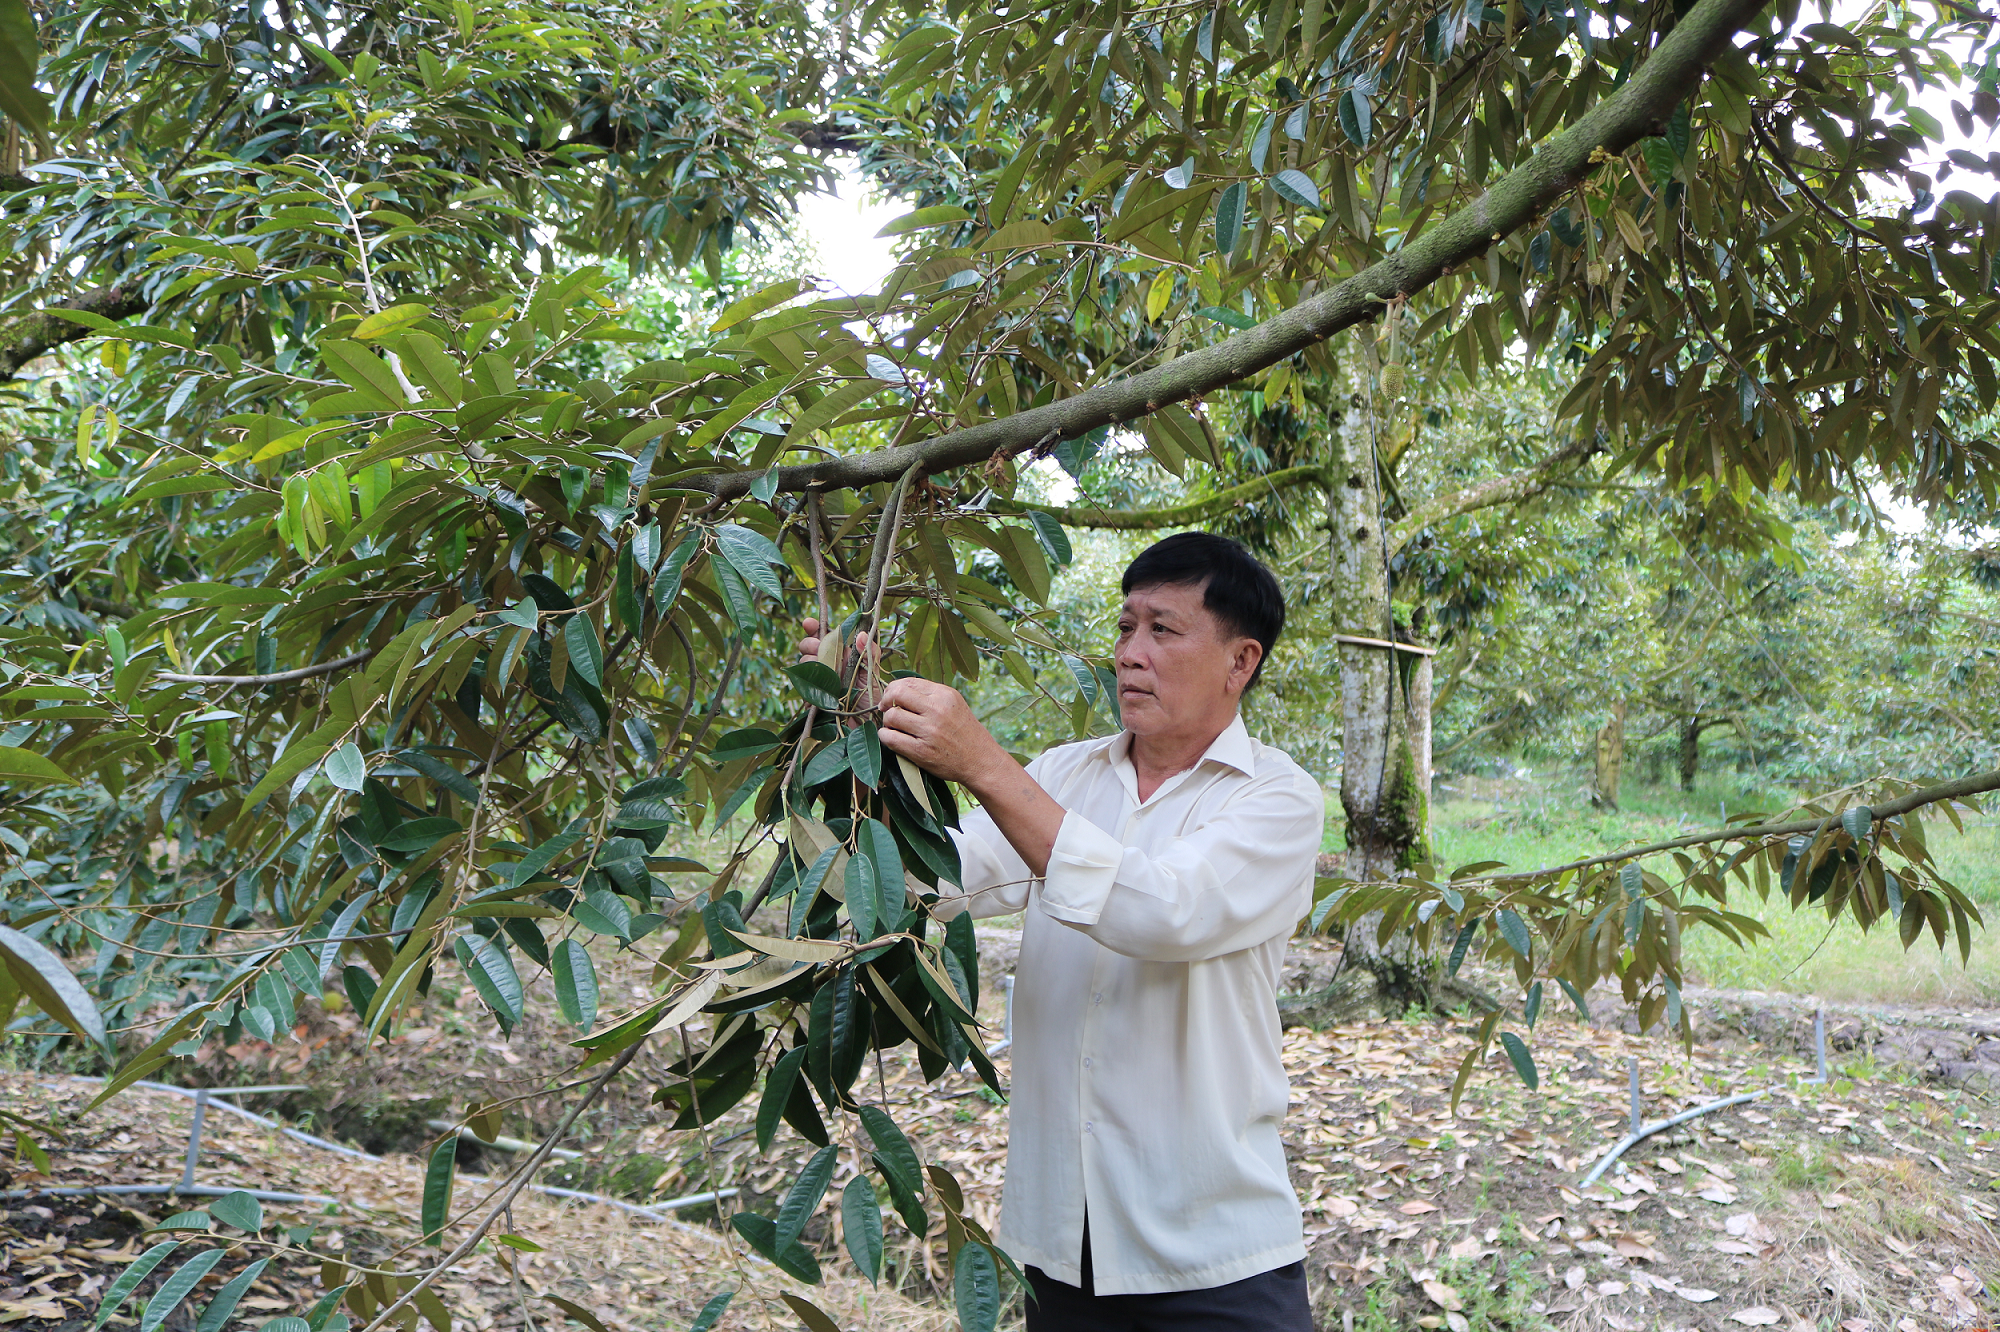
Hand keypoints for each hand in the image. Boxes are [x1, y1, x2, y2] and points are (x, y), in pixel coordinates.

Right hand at [798, 617, 878, 705]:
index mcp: (843, 654)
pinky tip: (814, 693)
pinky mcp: (817, 698)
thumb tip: (860, 634)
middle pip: (809, 648)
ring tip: (823, 672)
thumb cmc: (876, 695)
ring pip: (804, 666)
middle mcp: (830, 665)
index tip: (808, 623)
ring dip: (809, 666)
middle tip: (818, 650)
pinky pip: (804, 691)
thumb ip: (869, 653)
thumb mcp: (875, 673)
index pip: (825, 636)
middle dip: (810, 645)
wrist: (872, 722)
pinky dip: (807, 692)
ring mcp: (822, 681)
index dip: (814, 628)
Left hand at [881, 676, 1062, 875]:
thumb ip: (929, 695)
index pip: (907, 682)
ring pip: (891, 717)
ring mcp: (929, 731)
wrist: (980, 760)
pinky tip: (892, 738)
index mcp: (944, 695)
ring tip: (894, 727)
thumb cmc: (963, 731)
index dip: (893, 689)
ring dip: (887, 722)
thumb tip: (896, 690)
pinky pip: (891, 738)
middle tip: (886, 710)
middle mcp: (937, 710)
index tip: (891, 699)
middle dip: (886, 702)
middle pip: (896, 694)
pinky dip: (886, 737)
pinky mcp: (922, 751)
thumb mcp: (953, 705)